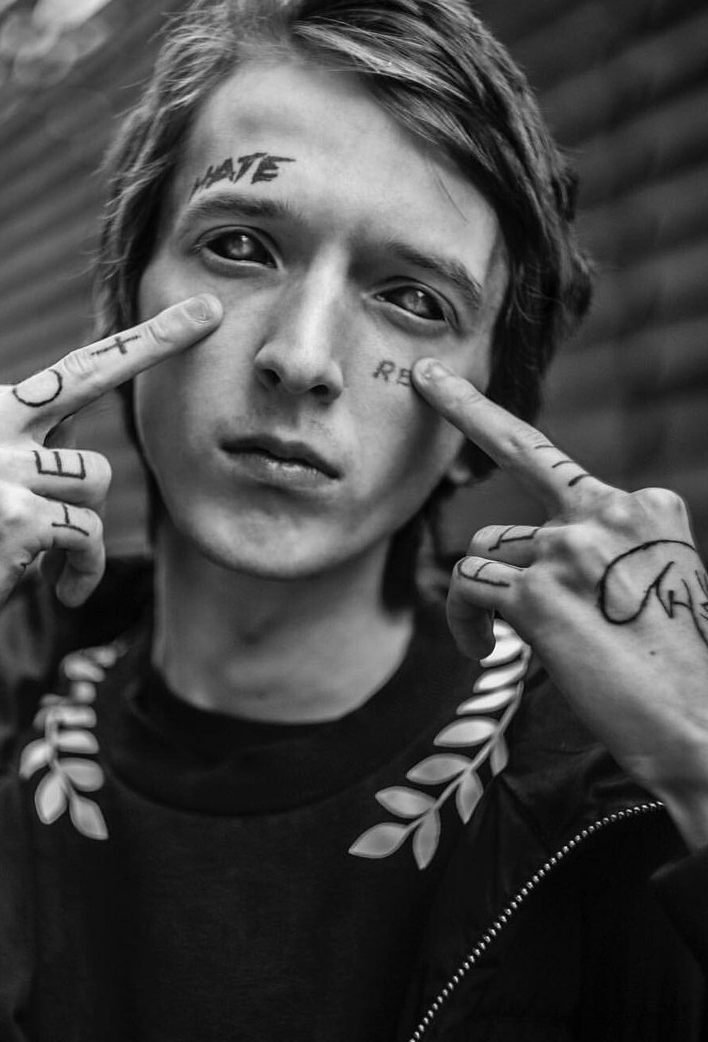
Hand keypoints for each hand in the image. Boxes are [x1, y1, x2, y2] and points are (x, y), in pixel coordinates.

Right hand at [0, 295, 221, 692]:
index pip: (65, 369)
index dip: (136, 340)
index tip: (200, 309)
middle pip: (87, 376)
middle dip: (155, 343)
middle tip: (211, 310)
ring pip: (95, 479)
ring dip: (84, 526)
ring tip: (48, 555)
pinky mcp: (16, 519)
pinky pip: (91, 532)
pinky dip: (86, 568)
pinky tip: (60, 588)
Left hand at [412, 357, 707, 848]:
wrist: (698, 729)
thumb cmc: (674, 669)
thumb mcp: (660, 583)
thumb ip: (607, 547)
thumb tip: (536, 550)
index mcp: (645, 506)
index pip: (557, 460)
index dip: (494, 420)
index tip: (452, 385)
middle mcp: (610, 511)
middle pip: (516, 457)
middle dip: (464, 407)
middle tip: (427, 379)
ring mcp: (570, 548)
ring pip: (485, 549)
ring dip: (478, 596)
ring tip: (495, 639)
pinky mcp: (537, 594)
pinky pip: (467, 589)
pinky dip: (463, 622)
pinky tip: (483, 650)